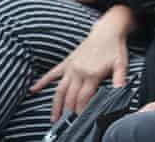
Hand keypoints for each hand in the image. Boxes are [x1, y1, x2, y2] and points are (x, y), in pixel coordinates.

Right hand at [30, 5, 135, 121]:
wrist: (107, 31)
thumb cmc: (114, 48)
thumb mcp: (121, 64)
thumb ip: (120, 79)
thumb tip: (121, 90)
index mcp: (91, 74)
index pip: (83, 98)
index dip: (81, 110)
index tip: (80, 120)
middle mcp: (78, 71)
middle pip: (70, 97)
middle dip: (68, 112)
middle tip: (66, 124)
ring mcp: (71, 67)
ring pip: (59, 90)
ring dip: (55, 104)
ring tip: (53, 118)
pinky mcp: (67, 62)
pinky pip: (52, 73)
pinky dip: (42, 81)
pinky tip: (33, 89)